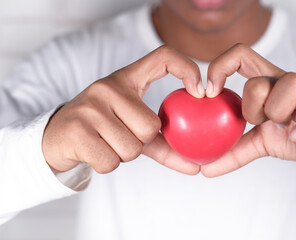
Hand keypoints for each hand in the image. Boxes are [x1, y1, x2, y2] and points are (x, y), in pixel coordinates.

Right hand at [43, 46, 204, 174]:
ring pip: (132, 148)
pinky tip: (94, 151)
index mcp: (125, 79)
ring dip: (123, 155)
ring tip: (106, 142)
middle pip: (150, 127)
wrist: (56, 136)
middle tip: (122, 136)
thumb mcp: (131, 126)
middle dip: (141, 143)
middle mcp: (107, 87)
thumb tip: (196, 167)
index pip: (163, 57)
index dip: (187, 68)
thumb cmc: (103, 129)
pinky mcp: (77, 129)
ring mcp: (90, 106)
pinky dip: (107, 164)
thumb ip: (164, 142)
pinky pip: (111, 161)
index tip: (200, 92)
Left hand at [201, 43, 295, 176]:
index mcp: (267, 84)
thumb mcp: (259, 142)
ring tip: (282, 129)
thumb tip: (206, 168)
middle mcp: (286, 84)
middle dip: (251, 110)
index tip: (210, 93)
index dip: (220, 67)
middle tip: (259, 123)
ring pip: (291, 84)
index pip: (241, 55)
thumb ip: (234, 151)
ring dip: (277, 113)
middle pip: (258, 82)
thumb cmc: (292, 135)